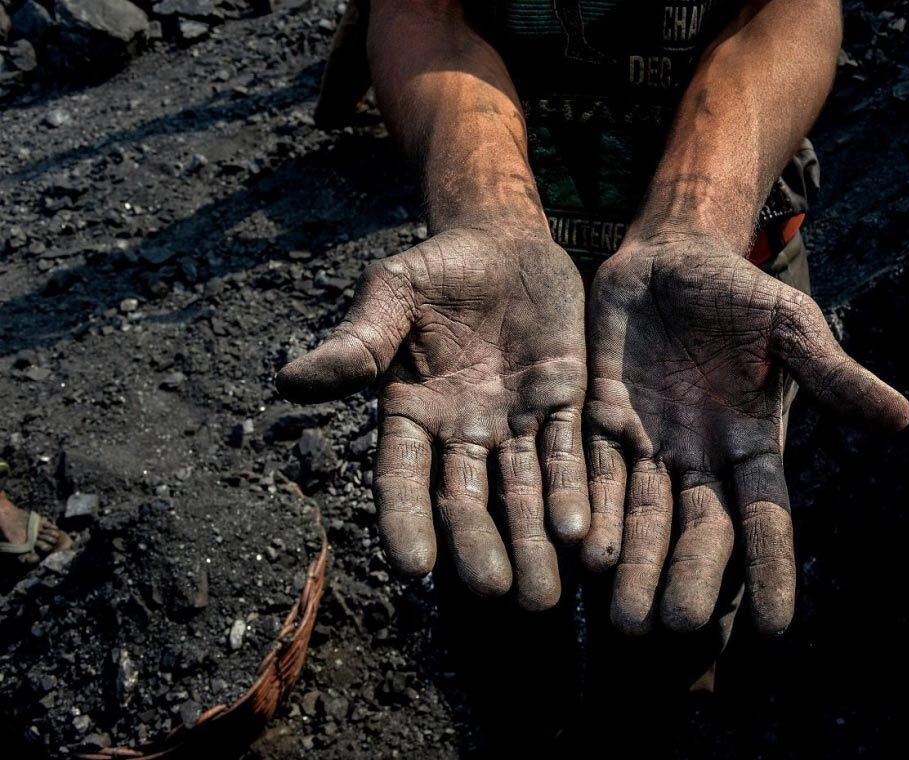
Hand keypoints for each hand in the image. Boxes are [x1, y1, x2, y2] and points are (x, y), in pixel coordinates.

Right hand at [277, 228, 588, 609]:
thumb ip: (358, 341)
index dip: (405, 519)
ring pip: (521, 493)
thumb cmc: (435, 270)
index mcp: (410, 410)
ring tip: (545, 595)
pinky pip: (567, 456)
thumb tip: (291, 381)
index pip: (402, 476)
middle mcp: (461, 431)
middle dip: (480, 546)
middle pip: (467, 499)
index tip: (413, 565)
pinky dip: (573, 494)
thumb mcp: (392, 294)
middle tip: (495, 592)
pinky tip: (583, 534)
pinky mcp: (562, 405)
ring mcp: (513, 423)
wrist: (501, 243)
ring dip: (533, 541)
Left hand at [580, 235, 908, 634]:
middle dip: (687, 576)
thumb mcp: (789, 325)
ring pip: (639, 515)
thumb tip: (901, 418)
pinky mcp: (598, 420)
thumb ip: (830, 372)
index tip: (776, 627)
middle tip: (673, 625)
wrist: (668, 256)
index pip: (765, 516)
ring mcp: (646, 442)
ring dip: (631, 563)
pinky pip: (590, 472)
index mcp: (749, 442)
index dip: (771, 567)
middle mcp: (698, 456)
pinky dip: (585, 509)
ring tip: (621, 615)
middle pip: (695, 529)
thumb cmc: (737, 291)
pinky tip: (576, 548)